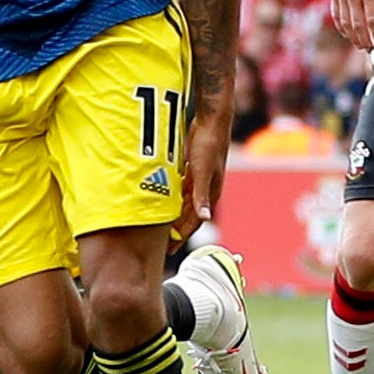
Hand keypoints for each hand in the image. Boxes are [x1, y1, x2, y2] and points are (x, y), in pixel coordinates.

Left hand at [173, 109, 229, 241]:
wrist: (212, 123)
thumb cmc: (209, 145)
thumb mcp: (203, 171)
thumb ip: (202, 194)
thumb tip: (205, 218)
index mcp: (210, 193)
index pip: (194, 222)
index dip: (182, 236)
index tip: (170, 250)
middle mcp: (205, 190)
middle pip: (188, 216)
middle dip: (177, 232)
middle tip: (163, 246)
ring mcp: (198, 180)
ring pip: (184, 205)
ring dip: (174, 217)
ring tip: (161, 230)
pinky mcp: (191, 171)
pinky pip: (181, 191)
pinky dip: (173, 201)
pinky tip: (163, 205)